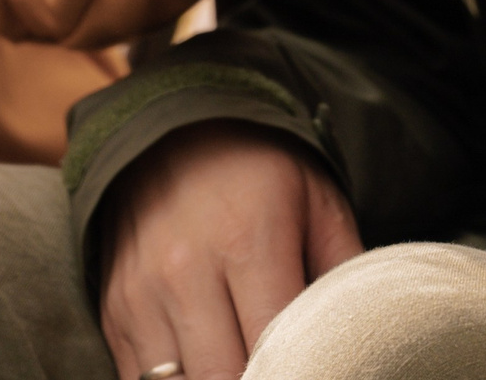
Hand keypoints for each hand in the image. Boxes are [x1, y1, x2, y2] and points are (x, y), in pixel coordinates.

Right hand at [98, 122, 362, 379]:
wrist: (171, 131)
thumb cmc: (258, 172)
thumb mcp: (317, 202)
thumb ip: (346, 274)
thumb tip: (371, 335)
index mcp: (248, 243)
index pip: (277, 349)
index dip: (301, 370)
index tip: (316, 367)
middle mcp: (185, 272)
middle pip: (224, 379)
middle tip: (280, 370)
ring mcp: (141, 295)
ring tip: (243, 366)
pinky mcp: (114, 311)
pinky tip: (204, 368)